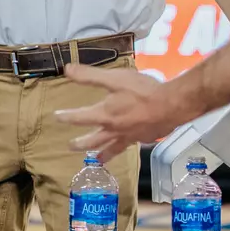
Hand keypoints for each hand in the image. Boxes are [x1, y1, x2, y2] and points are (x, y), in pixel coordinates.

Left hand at [53, 62, 192, 160]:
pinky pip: (131, 145)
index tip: (56, 117)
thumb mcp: (114, 78)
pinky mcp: (145, 138)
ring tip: (98, 160)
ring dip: (103, 154)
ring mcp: (131, 136)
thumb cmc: (143, 91)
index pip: (80, 118)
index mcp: (105, 115)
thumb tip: (67, 70)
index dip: (66, 116)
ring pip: (113, 148)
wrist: (173, 105)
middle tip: (71, 147)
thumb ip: (90, 76)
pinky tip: (128, 145)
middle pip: (94, 140)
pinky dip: (126, 147)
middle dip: (81, 143)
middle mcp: (115, 130)